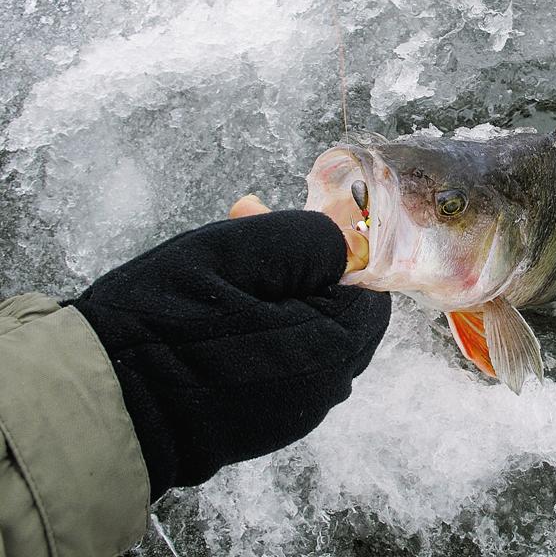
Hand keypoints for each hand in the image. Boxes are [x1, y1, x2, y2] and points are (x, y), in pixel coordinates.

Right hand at [69, 210, 390, 500]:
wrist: (102, 409)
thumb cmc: (167, 322)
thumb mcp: (240, 253)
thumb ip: (310, 240)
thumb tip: (347, 242)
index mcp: (333, 346)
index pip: (367, 283)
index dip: (328, 241)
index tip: (279, 217)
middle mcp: (325, 387)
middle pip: (339, 308)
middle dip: (299, 263)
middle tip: (245, 222)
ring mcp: (293, 411)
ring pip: (308, 332)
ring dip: (277, 293)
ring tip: (224, 263)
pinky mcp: (262, 424)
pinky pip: (282, 363)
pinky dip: (261, 330)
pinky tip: (217, 310)